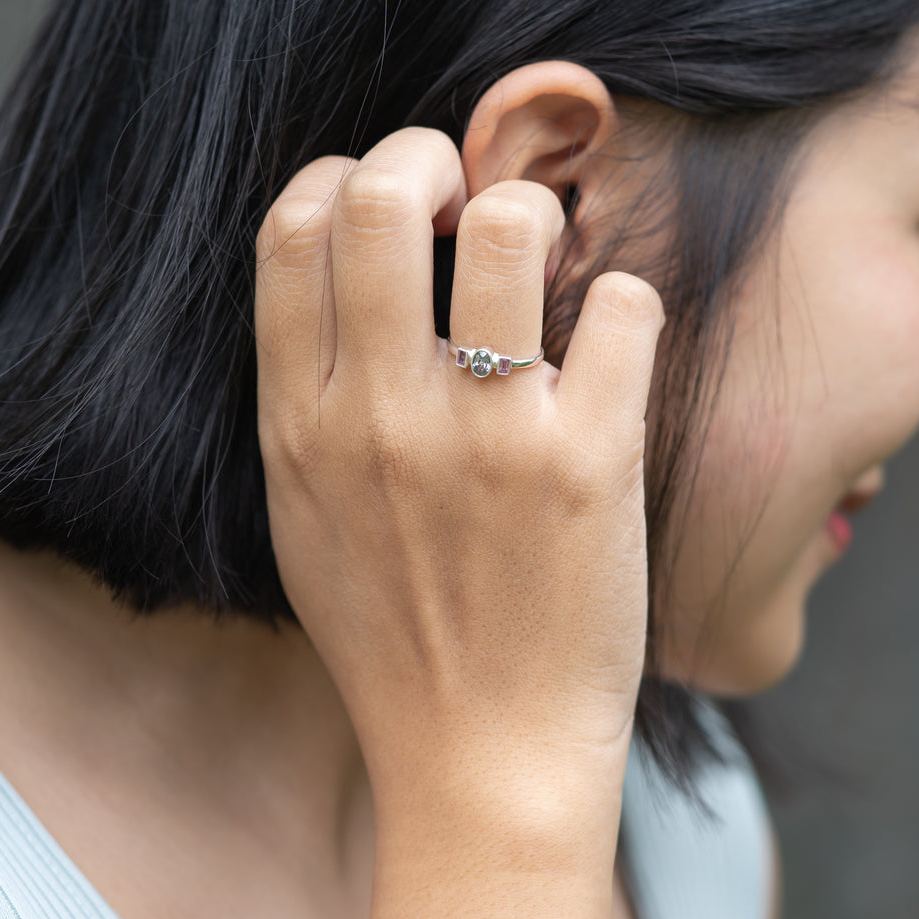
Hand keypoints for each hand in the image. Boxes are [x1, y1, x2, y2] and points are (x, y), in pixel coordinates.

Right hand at [254, 127, 664, 827]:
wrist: (481, 761)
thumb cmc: (394, 636)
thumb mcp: (303, 514)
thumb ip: (309, 394)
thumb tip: (340, 271)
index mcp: (301, 422)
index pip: (295, 224)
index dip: (345, 175)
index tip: (390, 205)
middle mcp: (384, 416)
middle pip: (386, 196)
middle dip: (430, 156)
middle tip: (467, 199)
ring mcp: (490, 438)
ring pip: (512, 227)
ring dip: (535, 213)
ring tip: (548, 258)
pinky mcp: (591, 464)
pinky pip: (620, 308)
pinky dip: (624, 302)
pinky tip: (611, 343)